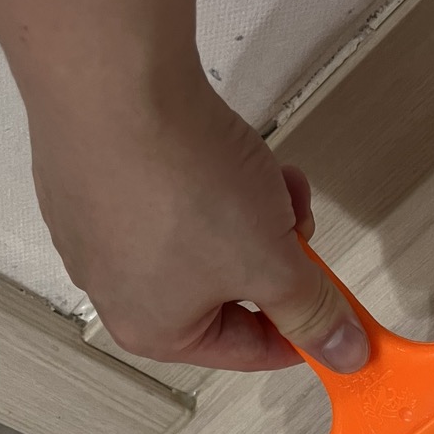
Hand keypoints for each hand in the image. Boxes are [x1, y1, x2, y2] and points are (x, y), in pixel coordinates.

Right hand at [29, 83, 368, 372]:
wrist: (112, 78)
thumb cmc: (185, 186)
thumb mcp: (272, 263)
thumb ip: (311, 312)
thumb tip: (344, 354)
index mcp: (155, 331)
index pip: (248, 351)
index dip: (303, 330)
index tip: (338, 311)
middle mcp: (114, 289)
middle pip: (226, 289)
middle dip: (275, 254)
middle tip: (298, 221)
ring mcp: (95, 227)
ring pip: (203, 236)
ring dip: (251, 210)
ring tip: (266, 175)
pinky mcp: (90, 171)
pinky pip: (166, 193)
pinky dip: (205, 176)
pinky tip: (220, 146)